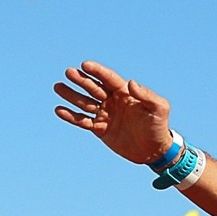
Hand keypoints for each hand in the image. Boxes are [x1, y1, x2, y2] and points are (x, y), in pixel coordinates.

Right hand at [53, 62, 176, 167]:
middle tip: (68, 72)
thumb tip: (131, 82)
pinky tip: (59, 110)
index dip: (97, 71)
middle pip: (94, 88)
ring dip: (71, 95)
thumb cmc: (159, 126)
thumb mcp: (158, 108)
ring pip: (85, 103)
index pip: (108, 78)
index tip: (85, 65)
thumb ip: (146, 95)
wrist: (154, 150)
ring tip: (58, 87)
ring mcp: (105, 114)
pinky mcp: (100, 129)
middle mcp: (113, 101)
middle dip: (81, 80)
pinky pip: (82, 121)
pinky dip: (71, 116)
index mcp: (125, 92)